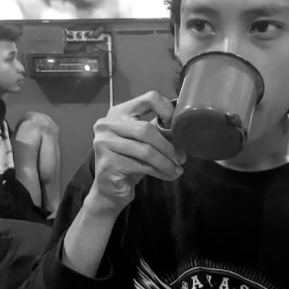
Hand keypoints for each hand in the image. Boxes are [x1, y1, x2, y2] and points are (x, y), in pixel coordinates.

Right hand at [88, 91, 184, 214]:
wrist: (109, 189)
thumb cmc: (129, 162)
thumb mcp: (144, 142)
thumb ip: (158, 129)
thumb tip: (184, 125)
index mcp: (118, 112)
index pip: (149, 99)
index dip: (168, 111)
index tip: (178, 127)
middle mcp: (107, 124)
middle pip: (146, 129)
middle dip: (168, 146)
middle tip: (182, 158)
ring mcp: (104, 143)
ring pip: (145, 150)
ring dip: (166, 162)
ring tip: (177, 170)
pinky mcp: (108, 164)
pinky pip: (141, 166)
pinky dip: (159, 172)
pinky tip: (168, 176)